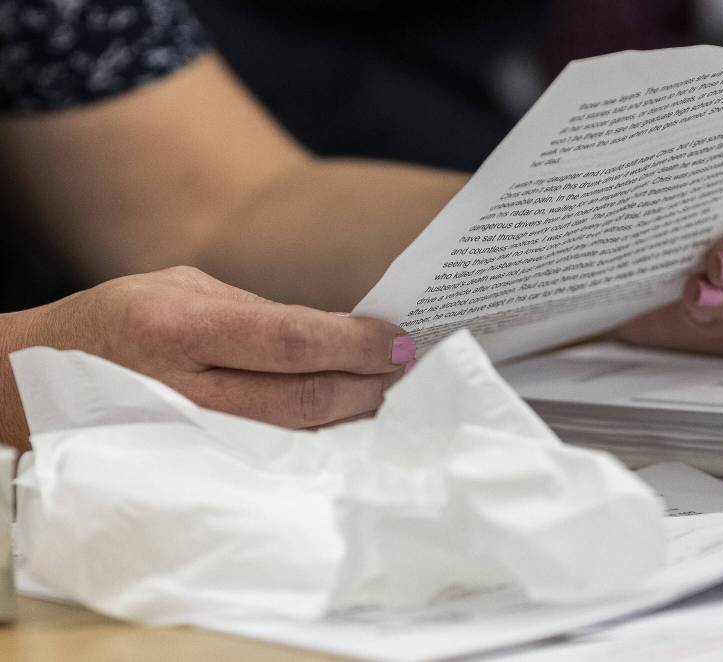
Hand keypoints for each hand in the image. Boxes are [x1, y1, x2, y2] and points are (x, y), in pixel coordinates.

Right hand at [4, 267, 413, 446]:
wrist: (35, 385)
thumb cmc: (117, 322)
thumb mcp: (180, 288)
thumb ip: (257, 311)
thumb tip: (335, 333)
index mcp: (181, 328)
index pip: (293, 339)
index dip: (356, 343)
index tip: (398, 341)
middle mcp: (186, 390)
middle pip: (305, 398)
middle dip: (369, 385)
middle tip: (407, 370)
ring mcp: (190, 438)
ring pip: (295, 437)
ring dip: (354, 418)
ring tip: (389, 396)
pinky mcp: (193, 466)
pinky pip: (272, 459)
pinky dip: (318, 442)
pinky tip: (346, 426)